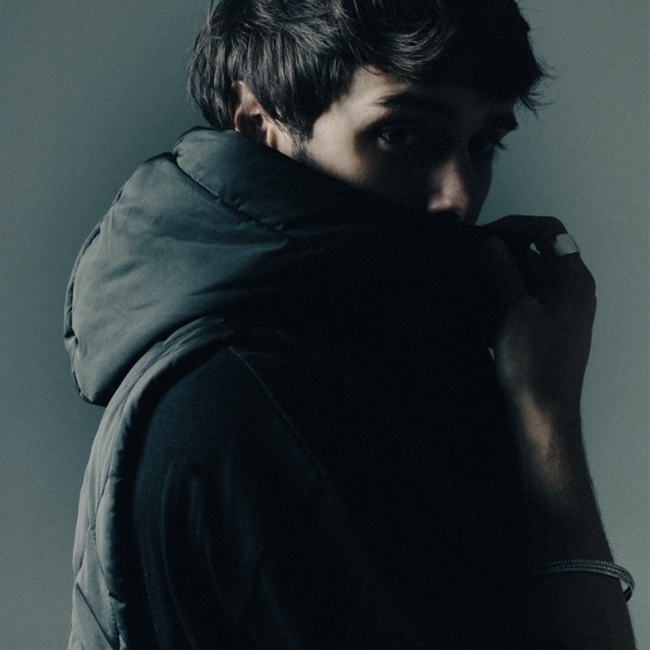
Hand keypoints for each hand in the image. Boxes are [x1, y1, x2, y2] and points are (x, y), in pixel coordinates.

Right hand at [481, 216, 595, 424]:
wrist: (543, 412)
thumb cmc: (536, 365)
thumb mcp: (514, 310)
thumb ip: (502, 271)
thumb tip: (490, 243)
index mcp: (572, 279)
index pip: (549, 231)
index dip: (517, 226)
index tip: (487, 235)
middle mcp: (570, 290)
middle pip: (536, 253)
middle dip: (503, 253)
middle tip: (473, 259)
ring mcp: (558, 309)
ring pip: (526, 278)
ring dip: (499, 277)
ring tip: (472, 285)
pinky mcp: (544, 327)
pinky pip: (522, 300)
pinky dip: (502, 298)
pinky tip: (480, 308)